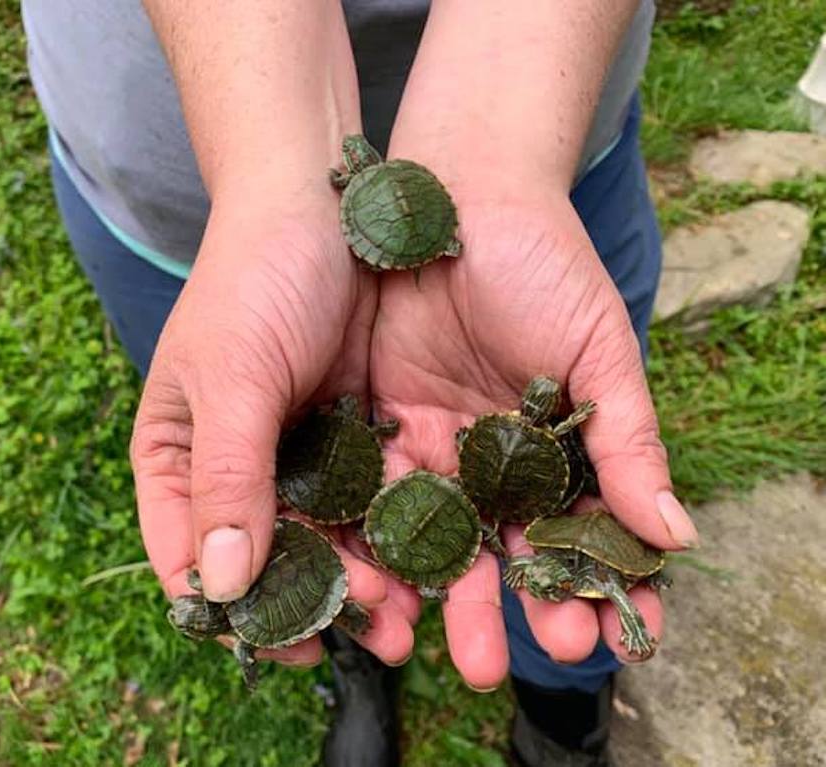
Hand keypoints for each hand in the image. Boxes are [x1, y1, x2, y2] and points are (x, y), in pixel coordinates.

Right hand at [130, 189, 415, 666]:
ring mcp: (296, 455)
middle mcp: (234, 468)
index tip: (293, 644)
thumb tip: (219, 587)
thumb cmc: (253, 279)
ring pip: (326, 542)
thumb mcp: (233, 377)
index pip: (190, 558)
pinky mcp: (352, 436)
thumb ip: (228, 477)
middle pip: (266, 562)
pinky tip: (434, 562)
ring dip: (366, 582)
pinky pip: (370, 502)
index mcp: (178, 459)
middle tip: (377, 632)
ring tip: (415, 618)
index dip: (237, 610)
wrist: (321, 202)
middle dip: (319, 604)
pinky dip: (396, 536)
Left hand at [371, 191, 698, 687]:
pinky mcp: (377, 422)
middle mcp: (490, 461)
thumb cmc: (546, 266)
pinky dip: (370, 538)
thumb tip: (677, 537)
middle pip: (495, 551)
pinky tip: (372, 583)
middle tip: (498, 665)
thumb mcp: (599, 352)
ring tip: (428, 647)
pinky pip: (370, 491)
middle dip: (500, 609)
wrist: (461, 196)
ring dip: (429, 594)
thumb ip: (629, 444)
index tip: (611, 638)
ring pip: (430, 534)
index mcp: (553, 451)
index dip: (593, 586)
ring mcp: (431, 445)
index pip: (576, 536)